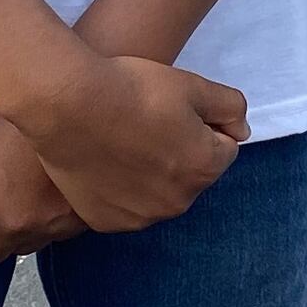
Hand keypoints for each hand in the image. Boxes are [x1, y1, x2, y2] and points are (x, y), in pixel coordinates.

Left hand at [0, 114, 83, 265]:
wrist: (87, 104)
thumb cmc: (30, 104)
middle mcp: (13, 223)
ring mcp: (50, 228)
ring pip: (21, 249)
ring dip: (18, 231)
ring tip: (25, 197)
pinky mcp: (80, 225)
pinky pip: (54, 236)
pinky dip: (49, 222)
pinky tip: (53, 193)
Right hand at [22, 52, 248, 235]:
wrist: (67, 105)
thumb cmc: (131, 89)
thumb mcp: (193, 85)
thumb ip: (231, 108)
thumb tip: (240, 132)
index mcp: (205, 168)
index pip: (223, 146)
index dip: (201, 123)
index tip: (172, 109)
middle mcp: (178, 202)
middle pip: (191, 173)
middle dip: (179, 151)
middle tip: (144, 121)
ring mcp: (140, 216)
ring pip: (158, 192)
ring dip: (150, 173)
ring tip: (122, 140)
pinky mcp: (107, 221)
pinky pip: (125, 206)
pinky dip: (120, 189)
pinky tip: (104, 161)